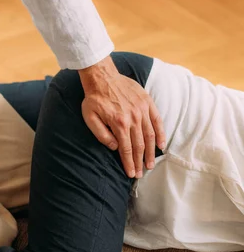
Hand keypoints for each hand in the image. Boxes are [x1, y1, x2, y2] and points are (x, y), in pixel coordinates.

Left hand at [79, 56, 165, 177]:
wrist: (102, 77)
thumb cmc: (94, 99)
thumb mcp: (90, 118)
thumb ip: (102, 135)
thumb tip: (115, 148)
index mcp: (118, 123)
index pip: (126, 148)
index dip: (129, 163)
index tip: (131, 174)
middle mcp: (133, 118)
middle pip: (139, 145)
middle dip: (140, 161)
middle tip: (141, 174)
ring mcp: (142, 110)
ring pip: (149, 135)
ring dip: (151, 152)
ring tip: (151, 164)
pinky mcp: (147, 102)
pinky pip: (157, 120)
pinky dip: (160, 133)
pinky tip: (161, 144)